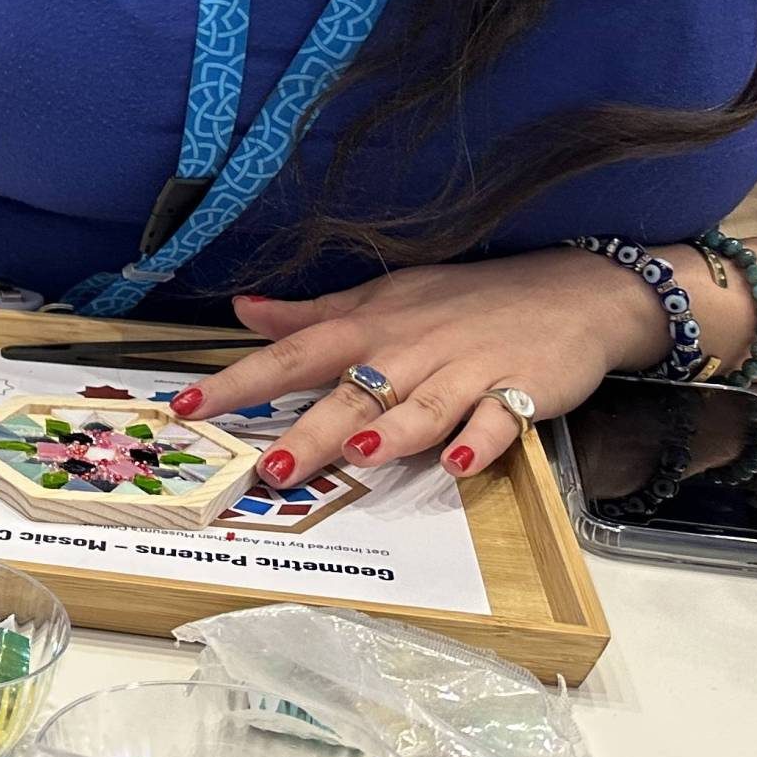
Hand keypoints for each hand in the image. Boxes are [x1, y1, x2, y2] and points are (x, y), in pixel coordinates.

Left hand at [174, 248, 668, 486]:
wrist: (568, 290)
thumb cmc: (463, 300)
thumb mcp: (382, 298)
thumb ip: (311, 313)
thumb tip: (243, 311)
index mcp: (370, 326)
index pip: (292, 353)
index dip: (239, 380)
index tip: (187, 405)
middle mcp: (410, 349)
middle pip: (351, 392)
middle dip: (310, 429)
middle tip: (270, 466)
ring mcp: (465, 370)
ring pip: (420, 407)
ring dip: (389, 433)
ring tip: (355, 456)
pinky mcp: (519, 392)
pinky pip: (497, 422)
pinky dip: (479, 442)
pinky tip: (458, 464)